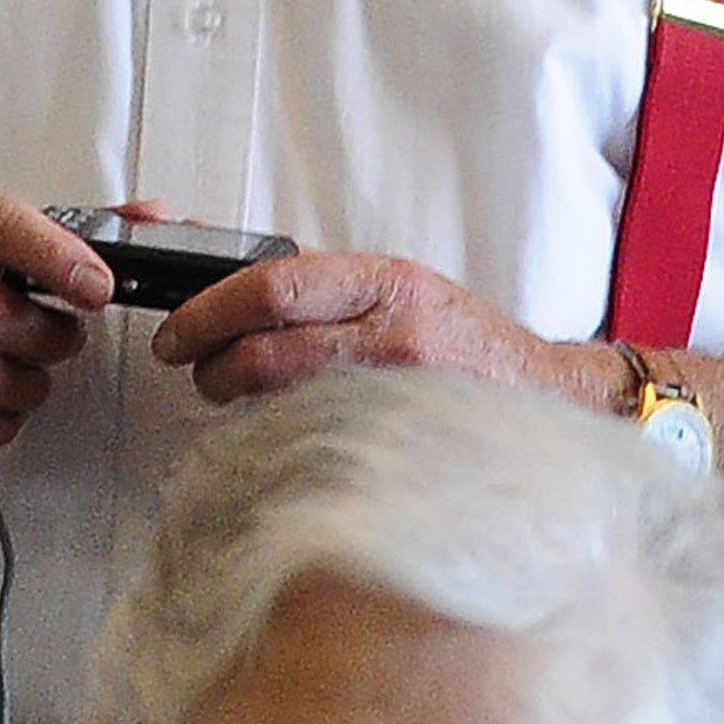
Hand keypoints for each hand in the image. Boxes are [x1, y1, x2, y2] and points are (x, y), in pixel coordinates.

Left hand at [149, 250, 559, 402]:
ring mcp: (399, 392)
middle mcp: (393, 330)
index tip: (176, 330)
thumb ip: (325, 289)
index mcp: (386, 281)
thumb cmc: (465, 345)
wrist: (547, 397)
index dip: (207, 309)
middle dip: (211, 363)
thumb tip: (232, 282)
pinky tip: (277, 433)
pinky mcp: (400, 442)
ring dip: (238, 400)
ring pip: (280, 398)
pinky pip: (314, 440)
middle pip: (264, 348)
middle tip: (196, 370)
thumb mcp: (400, 291)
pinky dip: (279, 435)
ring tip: (231, 395)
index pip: (271, 284)